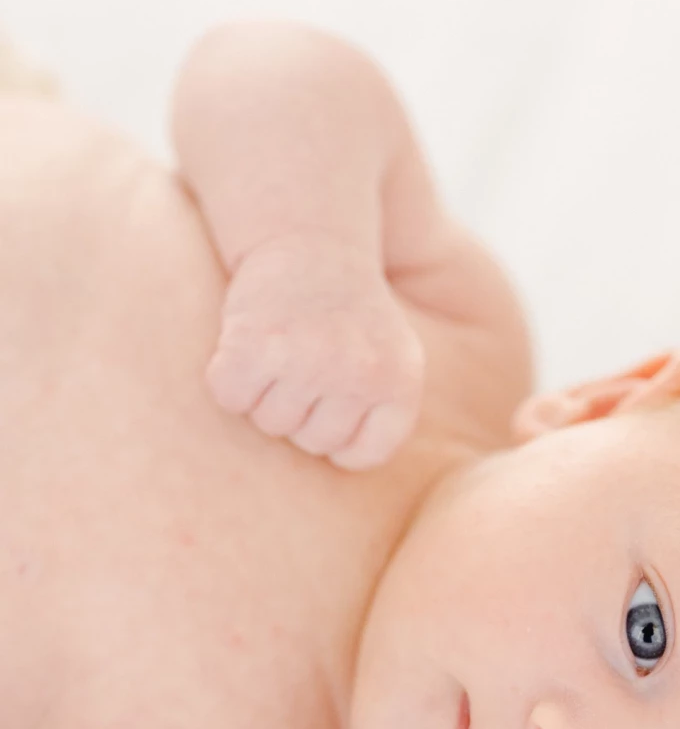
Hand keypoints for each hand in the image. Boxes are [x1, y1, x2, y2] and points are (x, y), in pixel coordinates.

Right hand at [204, 232, 425, 469]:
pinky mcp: (257, 347)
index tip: (331, 397)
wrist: (310, 236)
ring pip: (270, 423)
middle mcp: (360, 374)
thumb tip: (348, 492)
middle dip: (299, 410)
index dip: (335, 436)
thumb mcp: (391, 360)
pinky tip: (248, 341)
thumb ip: (380, 418)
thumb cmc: (348, 313)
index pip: (357, 458)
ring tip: (281, 348)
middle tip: (303, 359)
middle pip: (311, 443)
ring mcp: (309, 360)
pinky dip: (228, 376)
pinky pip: (231, 397)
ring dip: (264, 392)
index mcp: (400, 383)